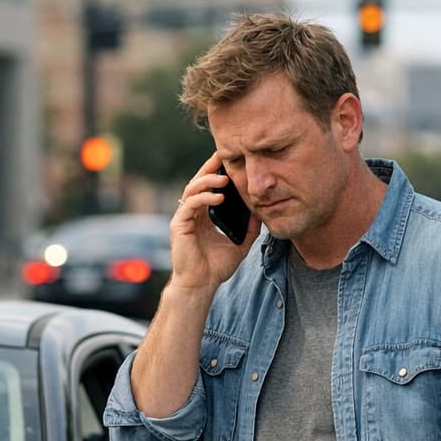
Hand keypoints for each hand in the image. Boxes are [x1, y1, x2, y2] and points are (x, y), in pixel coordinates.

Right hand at [170, 151, 260, 293]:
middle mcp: (191, 213)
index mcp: (203, 216)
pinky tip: (219, 196)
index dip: (218, 172)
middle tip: (224, 155)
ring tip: (225, 177)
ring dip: (208, 180)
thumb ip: (249, 228)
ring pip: (193, 189)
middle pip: (198, 182)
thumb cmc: (215, 268)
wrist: (200, 286)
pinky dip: (204, 197)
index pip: (209, 188)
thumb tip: (262, 212)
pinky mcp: (179, 225)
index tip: (231, 161)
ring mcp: (184, 218)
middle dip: (211, 167)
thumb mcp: (239, 244)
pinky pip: (191, 204)